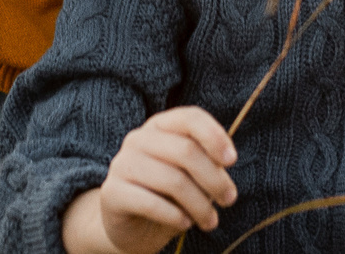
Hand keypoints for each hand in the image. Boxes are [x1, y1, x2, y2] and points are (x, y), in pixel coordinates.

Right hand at [61, 108, 238, 253]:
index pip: (190, 118)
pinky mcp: (112, 193)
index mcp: (159, 126)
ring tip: (210, 221)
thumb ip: (206, 162)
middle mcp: (138, 139)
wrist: (131, 227)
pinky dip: (175, 216)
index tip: (232, 161)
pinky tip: (185, 224)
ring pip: (173, 180)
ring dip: (199, 205)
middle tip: (229, 200)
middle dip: (214, 179)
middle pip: (186, 151)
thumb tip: (225, 162)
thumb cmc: (168, 196)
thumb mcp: (190, 175)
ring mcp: (122, 164)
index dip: (215, 136)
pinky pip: (151, 203)